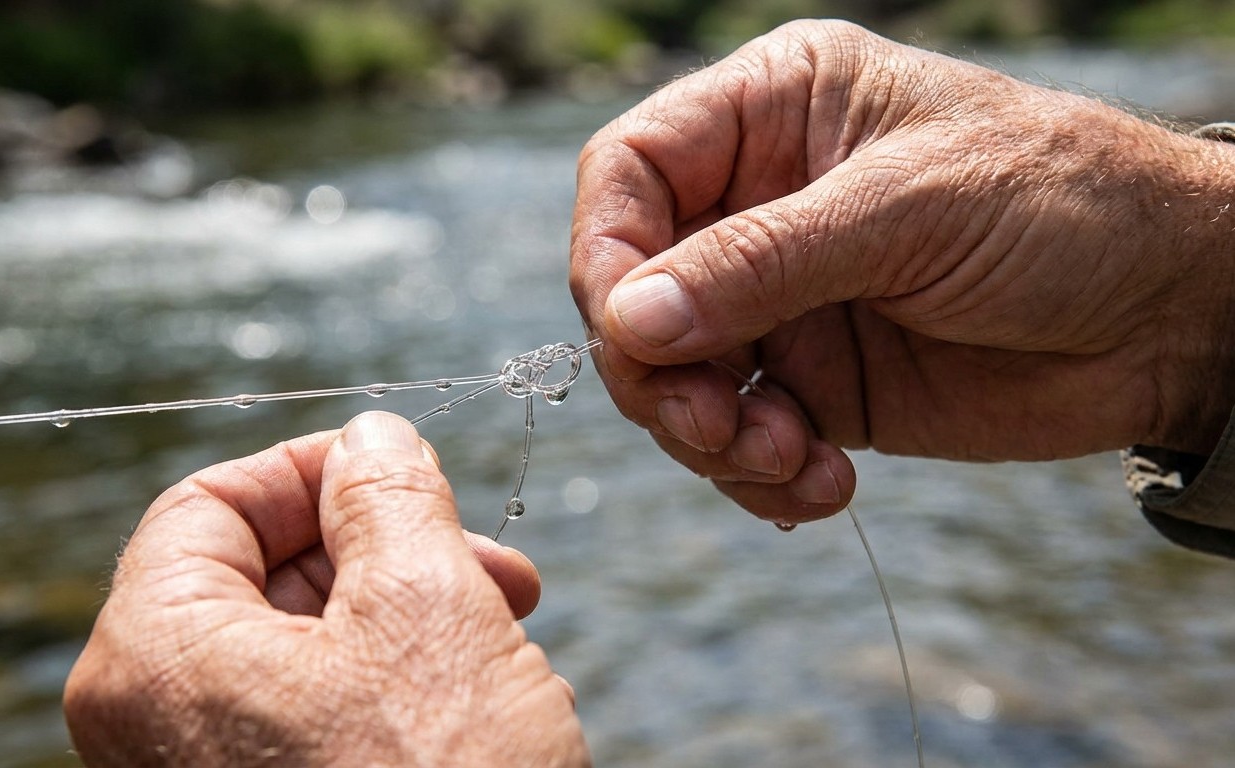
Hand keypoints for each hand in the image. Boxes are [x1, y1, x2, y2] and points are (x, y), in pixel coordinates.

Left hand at [64, 411, 588, 766]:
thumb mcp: (427, 604)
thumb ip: (389, 494)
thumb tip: (372, 438)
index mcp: (154, 657)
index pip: (206, 504)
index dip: (310, 467)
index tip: (399, 467)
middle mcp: (158, 724)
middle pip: (264, 577)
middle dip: (389, 550)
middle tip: (491, 560)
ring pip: (309, 646)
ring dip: (416, 616)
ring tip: (509, 631)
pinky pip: (325, 715)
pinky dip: (405, 684)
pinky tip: (488, 694)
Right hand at [571, 20, 1234, 525]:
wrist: (1175, 313)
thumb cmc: (1063, 204)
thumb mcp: (909, 211)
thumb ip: (762, 263)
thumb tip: (626, 320)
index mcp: (771, 114)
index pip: (629, 173)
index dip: (605, 253)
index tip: (630, 331)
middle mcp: (759, 205)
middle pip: (633, 292)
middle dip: (659, 373)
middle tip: (717, 427)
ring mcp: (782, 300)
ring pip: (674, 378)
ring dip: (710, 438)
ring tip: (790, 462)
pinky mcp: (814, 383)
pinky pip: (739, 440)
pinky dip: (760, 478)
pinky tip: (823, 487)